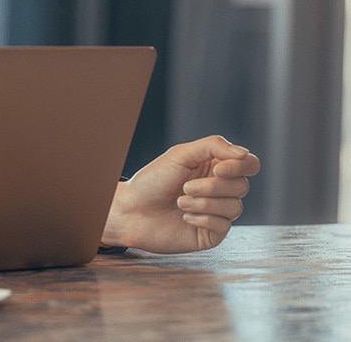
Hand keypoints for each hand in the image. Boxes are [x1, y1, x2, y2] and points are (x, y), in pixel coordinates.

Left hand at [100, 135, 260, 253]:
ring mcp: (217, 212)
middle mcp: (220, 190)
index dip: (240, 166)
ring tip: (179, 201)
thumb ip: (214, 146)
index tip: (218, 169)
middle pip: (242, 186)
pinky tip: (184, 217)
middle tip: (185, 187)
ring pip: (235, 207)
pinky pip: (224, 225)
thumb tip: (245, 154)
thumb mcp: (181, 155)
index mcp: (215, 167)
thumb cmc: (153, 180)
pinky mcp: (212, 233)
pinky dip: (203, 218)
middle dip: (212, 186)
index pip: (249, 164)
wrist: (131, 210)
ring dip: (204, 203)